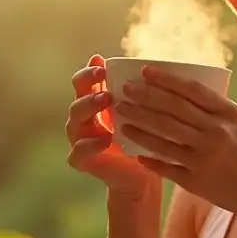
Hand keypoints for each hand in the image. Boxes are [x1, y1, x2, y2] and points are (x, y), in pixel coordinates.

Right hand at [66, 55, 158, 198]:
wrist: (142, 175)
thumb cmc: (144, 138)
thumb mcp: (144, 113)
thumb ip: (143, 93)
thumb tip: (162, 65)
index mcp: (95, 103)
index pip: (85, 80)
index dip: (90, 70)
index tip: (102, 62)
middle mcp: (84, 118)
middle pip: (77, 96)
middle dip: (88, 83)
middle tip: (103, 76)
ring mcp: (79, 139)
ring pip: (74, 120)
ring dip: (89, 106)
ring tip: (106, 99)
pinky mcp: (82, 160)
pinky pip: (79, 151)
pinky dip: (92, 144)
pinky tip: (107, 138)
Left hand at [116, 65, 236, 216]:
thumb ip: (215, 110)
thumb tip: (180, 92)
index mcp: (228, 114)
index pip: (191, 90)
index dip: (166, 80)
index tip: (145, 71)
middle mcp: (216, 133)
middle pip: (172, 110)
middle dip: (144, 98)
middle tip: (124, 90)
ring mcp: (204, 157)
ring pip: (163, 137)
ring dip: (139, 125)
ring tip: (122, 117)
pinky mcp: (196, 181)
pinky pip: (166, 165)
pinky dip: (149, 158)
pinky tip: (135, 152)